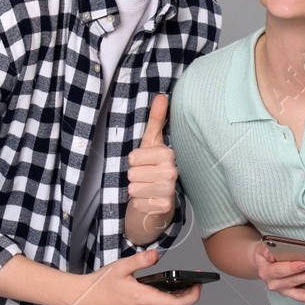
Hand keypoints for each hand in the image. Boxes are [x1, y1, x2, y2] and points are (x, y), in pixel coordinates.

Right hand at [63, 249, 201, 304]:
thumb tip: (155, 255)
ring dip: (178, 298)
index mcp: (144, 300)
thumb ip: (140, 260)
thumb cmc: (101, 285)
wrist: (85, 300)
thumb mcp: (121, 267)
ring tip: (182, 283)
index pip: (177, 304)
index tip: (198, 284)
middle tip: (193, 280)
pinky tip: (167, 290)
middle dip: (188, 294)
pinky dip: (167, 302)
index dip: (192, 295)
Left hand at [127, 95, 177, 231]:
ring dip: (136, 190)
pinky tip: (148, 200)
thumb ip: (156, 120)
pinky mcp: (164, 207)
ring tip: (146, 188)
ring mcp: (169, 190)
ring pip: (133, 188)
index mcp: (168, 154)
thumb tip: (161, 96)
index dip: (134, 161)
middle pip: (132, 173)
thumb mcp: (151, 143)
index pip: (133, 157)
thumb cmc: (152, 168)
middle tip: (145, 177)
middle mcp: (172, 172)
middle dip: (134, 176)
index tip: (144, 163)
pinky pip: (137, 203)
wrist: (160, 201)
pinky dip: (139, 203)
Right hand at [253, 243, 304, 302]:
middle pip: (294, 282)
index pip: (279, 271)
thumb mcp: (263, 247)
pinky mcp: (295, 294)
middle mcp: (275, 284)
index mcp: (266, 272)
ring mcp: (286, 291)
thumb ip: (266, 249)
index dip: (293, 268)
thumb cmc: (267, 254)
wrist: (264, 263)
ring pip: (304, 294)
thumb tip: (271, 254)